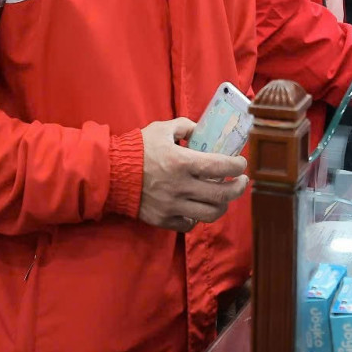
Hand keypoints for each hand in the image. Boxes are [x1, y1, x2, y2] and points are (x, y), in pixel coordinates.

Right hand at [137, 118, 249, 232]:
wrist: (109, 174)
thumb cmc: (136, 149)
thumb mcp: (161, 129)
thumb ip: (185, 127)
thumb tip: (201, 130)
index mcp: (182, 162)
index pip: (221, 167)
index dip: (237, 166)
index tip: (241, 163)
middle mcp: (181, 187)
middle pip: (221, 195)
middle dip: (238, 188)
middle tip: (242, 181)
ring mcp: (173, 207)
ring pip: (210, 214)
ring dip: (222, 205)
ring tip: (224, 197)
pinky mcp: (163, 220)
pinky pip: (189, 224)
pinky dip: (198, 217)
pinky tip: (198, 207)